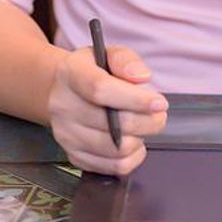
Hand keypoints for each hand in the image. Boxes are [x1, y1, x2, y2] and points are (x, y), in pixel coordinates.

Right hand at [47, 45, 168, 175]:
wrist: (66, 92)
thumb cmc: (94, 72)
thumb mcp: (108, 54)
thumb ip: (126, 61)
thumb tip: (141, 78)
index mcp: (70, 75)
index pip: (100, 90)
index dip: (135, 99)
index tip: (159, 102)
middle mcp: (62, 106)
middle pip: (111, 124)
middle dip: (146, 122)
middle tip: (159, 114)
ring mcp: (66, 135)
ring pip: (115, 150)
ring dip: (140, 139)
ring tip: (144, 125)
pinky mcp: (74, 156)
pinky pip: (113, 167)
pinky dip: (132, 158)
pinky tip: (134, 141)